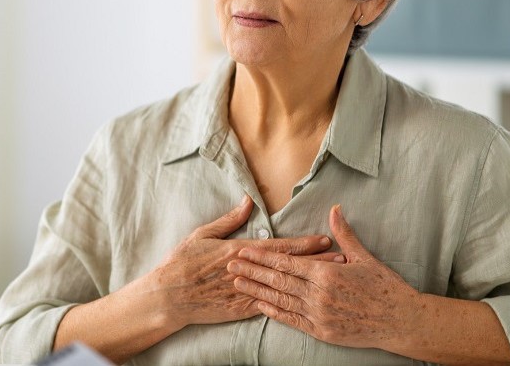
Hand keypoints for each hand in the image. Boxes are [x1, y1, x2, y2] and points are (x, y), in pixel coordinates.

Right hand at [143, 196, 341, 330]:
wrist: (169, 295)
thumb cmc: (183, 262)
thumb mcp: (203, 234)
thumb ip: (229, 219)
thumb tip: (248, 201)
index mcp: (238, 250)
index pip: (279, 247)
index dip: (304, 244)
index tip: (324, 240)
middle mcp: (246, 271)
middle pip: (287, 266)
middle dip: (315, 262)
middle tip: (340, 259)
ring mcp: (245, 291)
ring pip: (284, 286)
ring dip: (308, 282)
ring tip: (331, 281)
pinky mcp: (240, 309)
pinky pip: (268, 306)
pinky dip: (288, 304)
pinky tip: (306, 303)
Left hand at [227, 204, 419, 349]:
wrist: (401, 321)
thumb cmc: (385, 287)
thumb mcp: (364, 257)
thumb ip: (344, 234)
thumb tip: (333, 209)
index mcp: (326, 274)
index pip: (286, 262)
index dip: (261, 256)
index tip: (242, 250)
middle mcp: (318, 295)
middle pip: (277, 280)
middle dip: (251, 272)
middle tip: (228, 265)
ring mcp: (318, 315)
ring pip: (281, 301)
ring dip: (256, 292)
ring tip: (237, 284)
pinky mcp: (322, 332)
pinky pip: (293, 320)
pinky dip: (275, 313)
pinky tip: (260, 306)